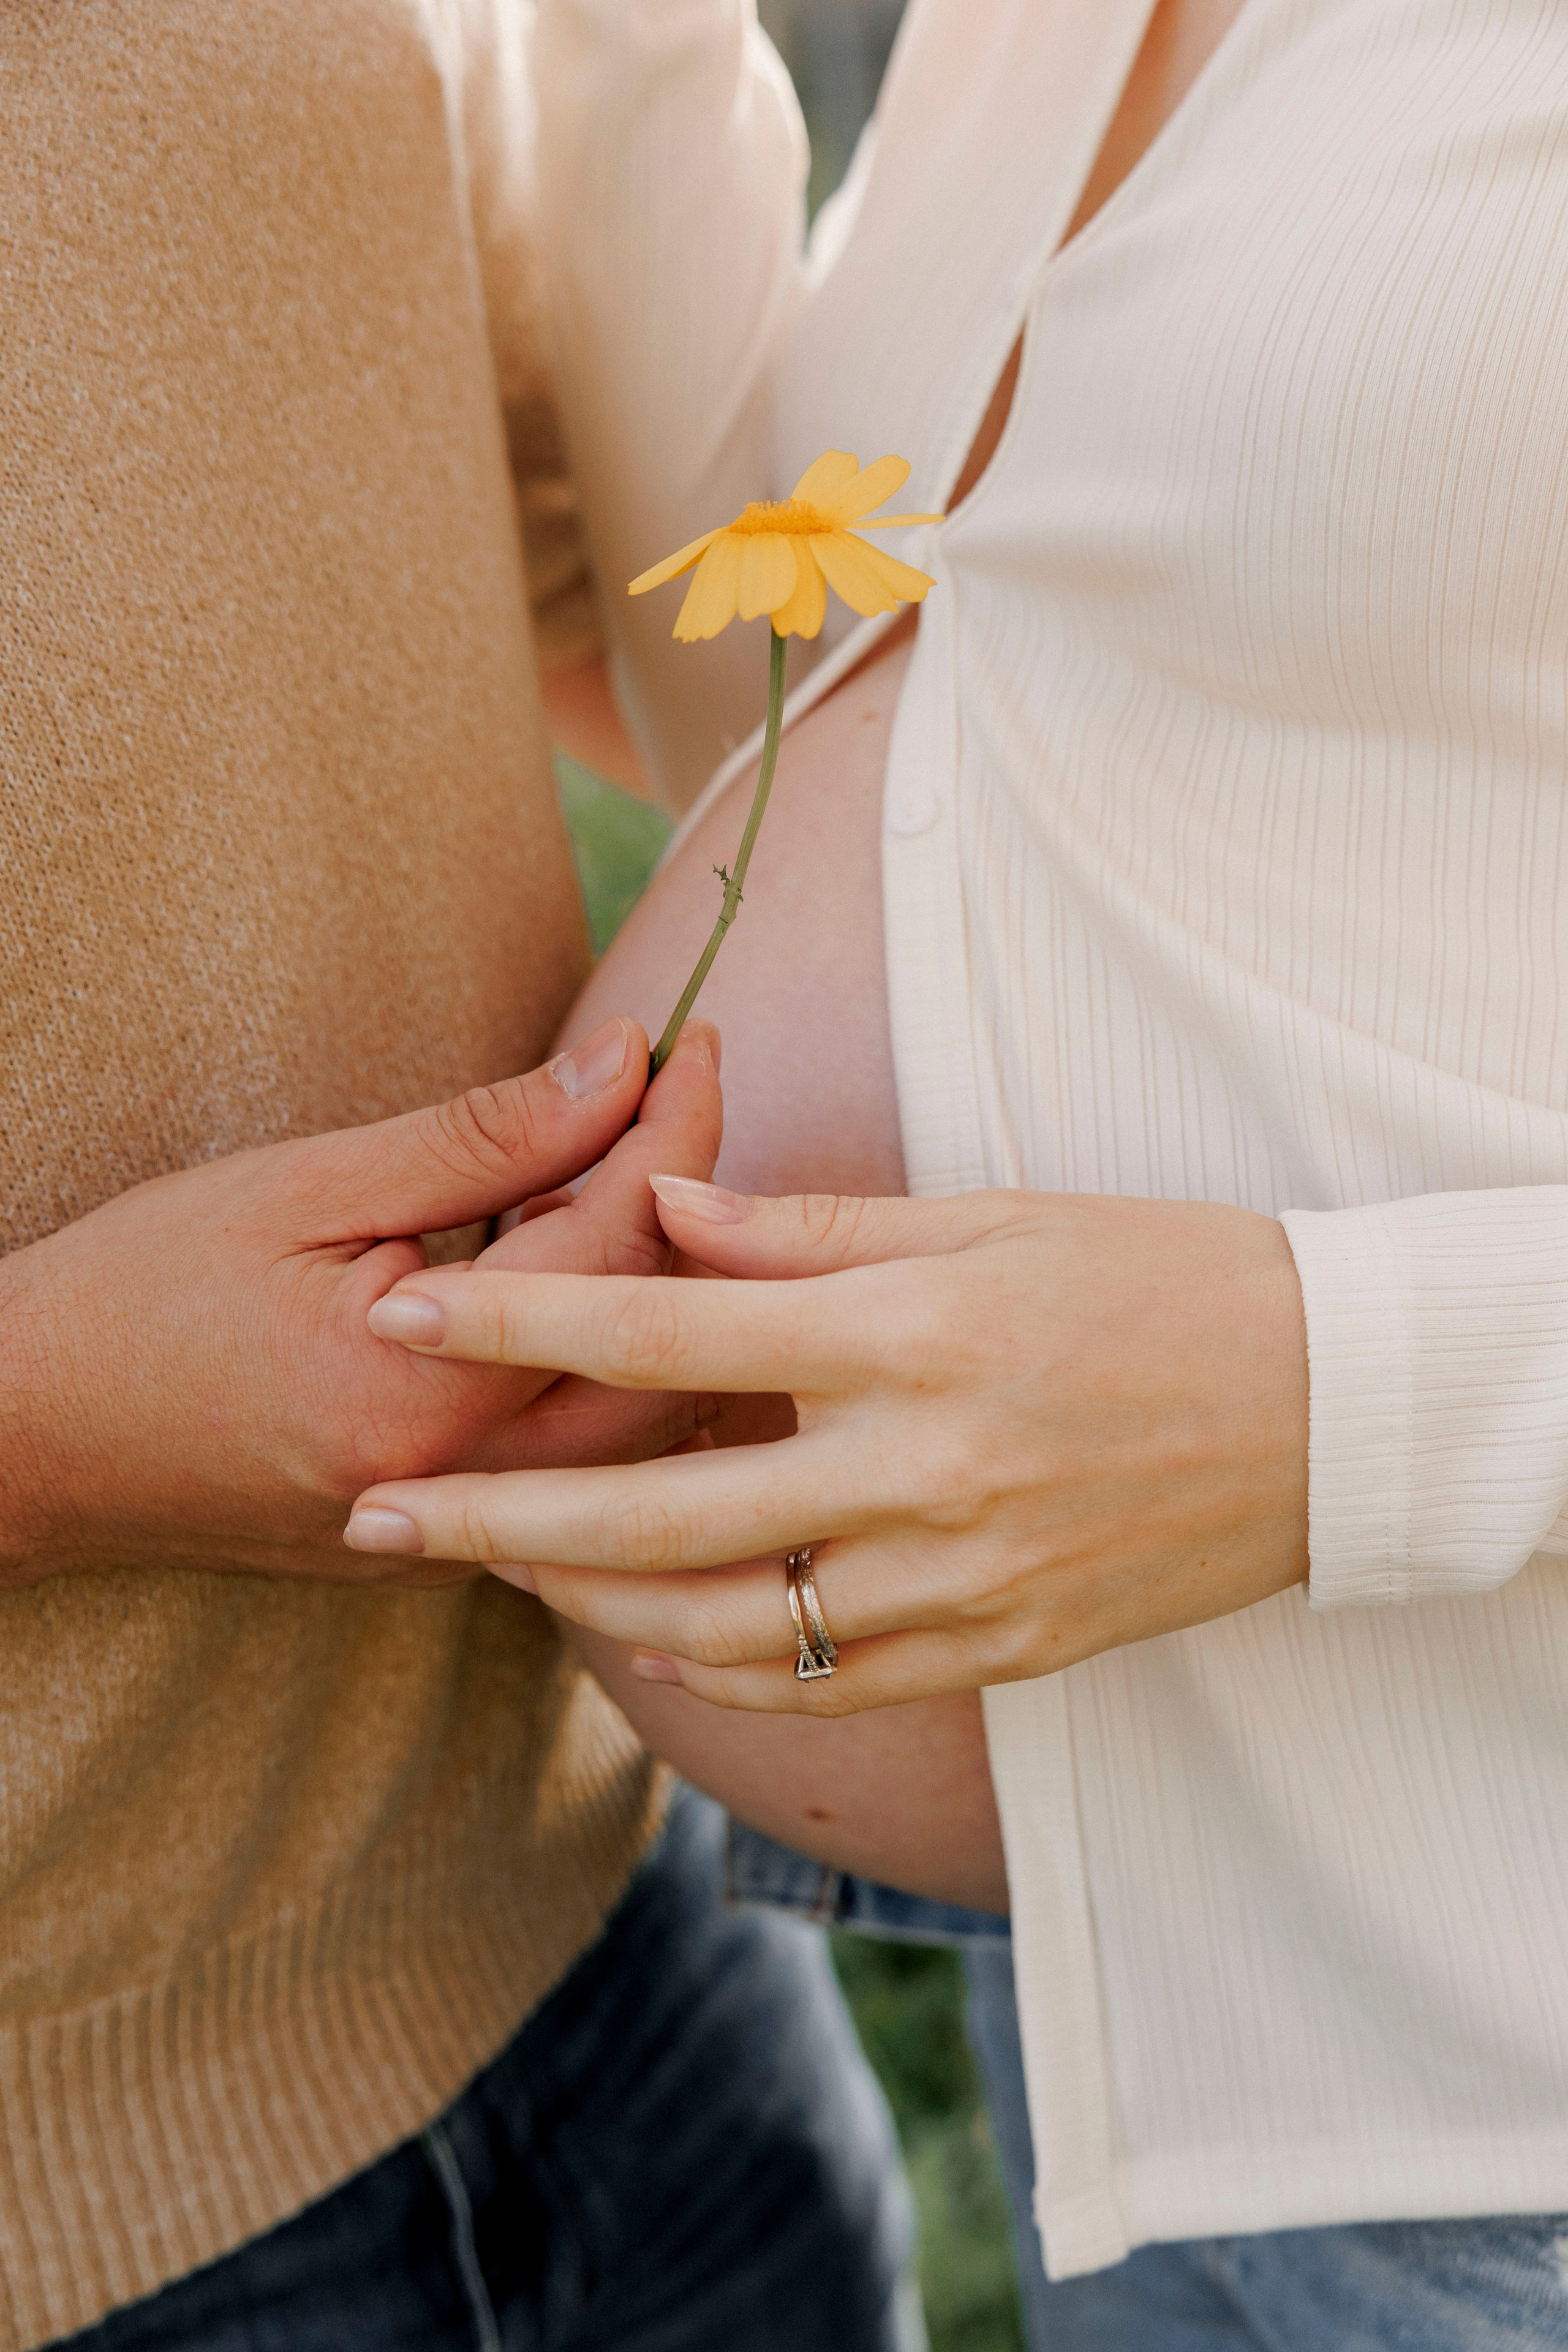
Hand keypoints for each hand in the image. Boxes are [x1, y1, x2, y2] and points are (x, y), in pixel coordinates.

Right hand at [0, 1018, 720, 1589]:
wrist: (29, 1435)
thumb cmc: (140, 1295)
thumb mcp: (306, 1188)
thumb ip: (480, 1138)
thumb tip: (619, 1067)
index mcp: (424, 1387)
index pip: (617, 1246)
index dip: (674, 1130)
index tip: (692, 1041)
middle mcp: (464, 1486)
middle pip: (669, 1350)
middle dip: (700, 1212)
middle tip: (679, 1103)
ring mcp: (461, 1534)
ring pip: (646, 1426)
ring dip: (670, 1300)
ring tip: (632, 1184)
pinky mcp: (449, 1549)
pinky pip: (587, 1466)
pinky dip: (616, 1369)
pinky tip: (584, 1285)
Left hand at [345, 1181, 1308, 1706]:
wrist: (1329, 1410)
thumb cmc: (1160, 1279)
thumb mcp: (993, 1216)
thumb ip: (815, 1229)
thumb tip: (667, 1212)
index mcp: (914, 1331)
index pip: (671, 1322)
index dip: (519, 1318)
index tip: (402, 1310)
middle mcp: (922, 1467)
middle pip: (659, 1509)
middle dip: (493, 1515)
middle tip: (372, 1517)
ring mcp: (961, 1578)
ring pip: (723, 1619)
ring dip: (584, 1600)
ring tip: (495, 1570)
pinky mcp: (997, 1647)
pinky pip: (820, 1677)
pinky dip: (712, 1660)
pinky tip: (640, 1630)